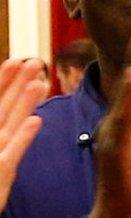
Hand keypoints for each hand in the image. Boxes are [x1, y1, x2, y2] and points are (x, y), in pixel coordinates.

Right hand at [0, 59, 45, 210]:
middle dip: (14, 82)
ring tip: (40, 81)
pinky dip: (22, 138)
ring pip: (4, 125)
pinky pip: (9, 156)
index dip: (2, 82)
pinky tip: (37, 121)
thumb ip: (5, 140)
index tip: (18, 61)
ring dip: (21, 102)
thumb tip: (26, 120)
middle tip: (34, 60)